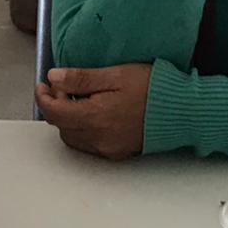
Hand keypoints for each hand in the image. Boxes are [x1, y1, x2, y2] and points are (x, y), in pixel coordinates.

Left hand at [35, 64, 150, 160]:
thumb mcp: (114, 75)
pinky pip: (89, 145)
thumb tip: (54, 78)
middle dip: (56, 107)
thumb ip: (81, 78)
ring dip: (69, 120)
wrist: (184, 110)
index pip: (54, 113)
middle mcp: (99, 138)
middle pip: (61, 127)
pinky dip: (83, 130)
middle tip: (65, 88)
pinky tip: (95, 113)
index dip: (43, 97)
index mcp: (95, 117)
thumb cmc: (153, 88)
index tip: (43, 84)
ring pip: (74, 138)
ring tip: (81, 99)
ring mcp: (109, 148)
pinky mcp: (118, 152)